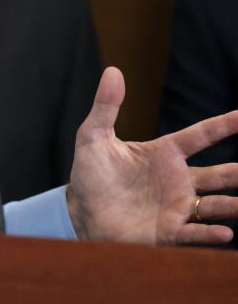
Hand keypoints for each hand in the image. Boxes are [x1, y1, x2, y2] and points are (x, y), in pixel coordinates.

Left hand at [67, 66, 237, 244]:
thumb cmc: (90, 174)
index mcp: (164, 154)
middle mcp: (177, 179)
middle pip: (218, 174)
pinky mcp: (168, 231)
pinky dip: (211, 233)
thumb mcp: (93, 136)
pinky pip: (195, 233)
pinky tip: (226, 233)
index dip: (223, 125)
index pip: (200, 136)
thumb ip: (106, 106)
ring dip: (231, 205)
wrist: (80, 211)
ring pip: (215, 204)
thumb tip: (112, 70)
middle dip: (237, 172)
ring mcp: (176, 206)